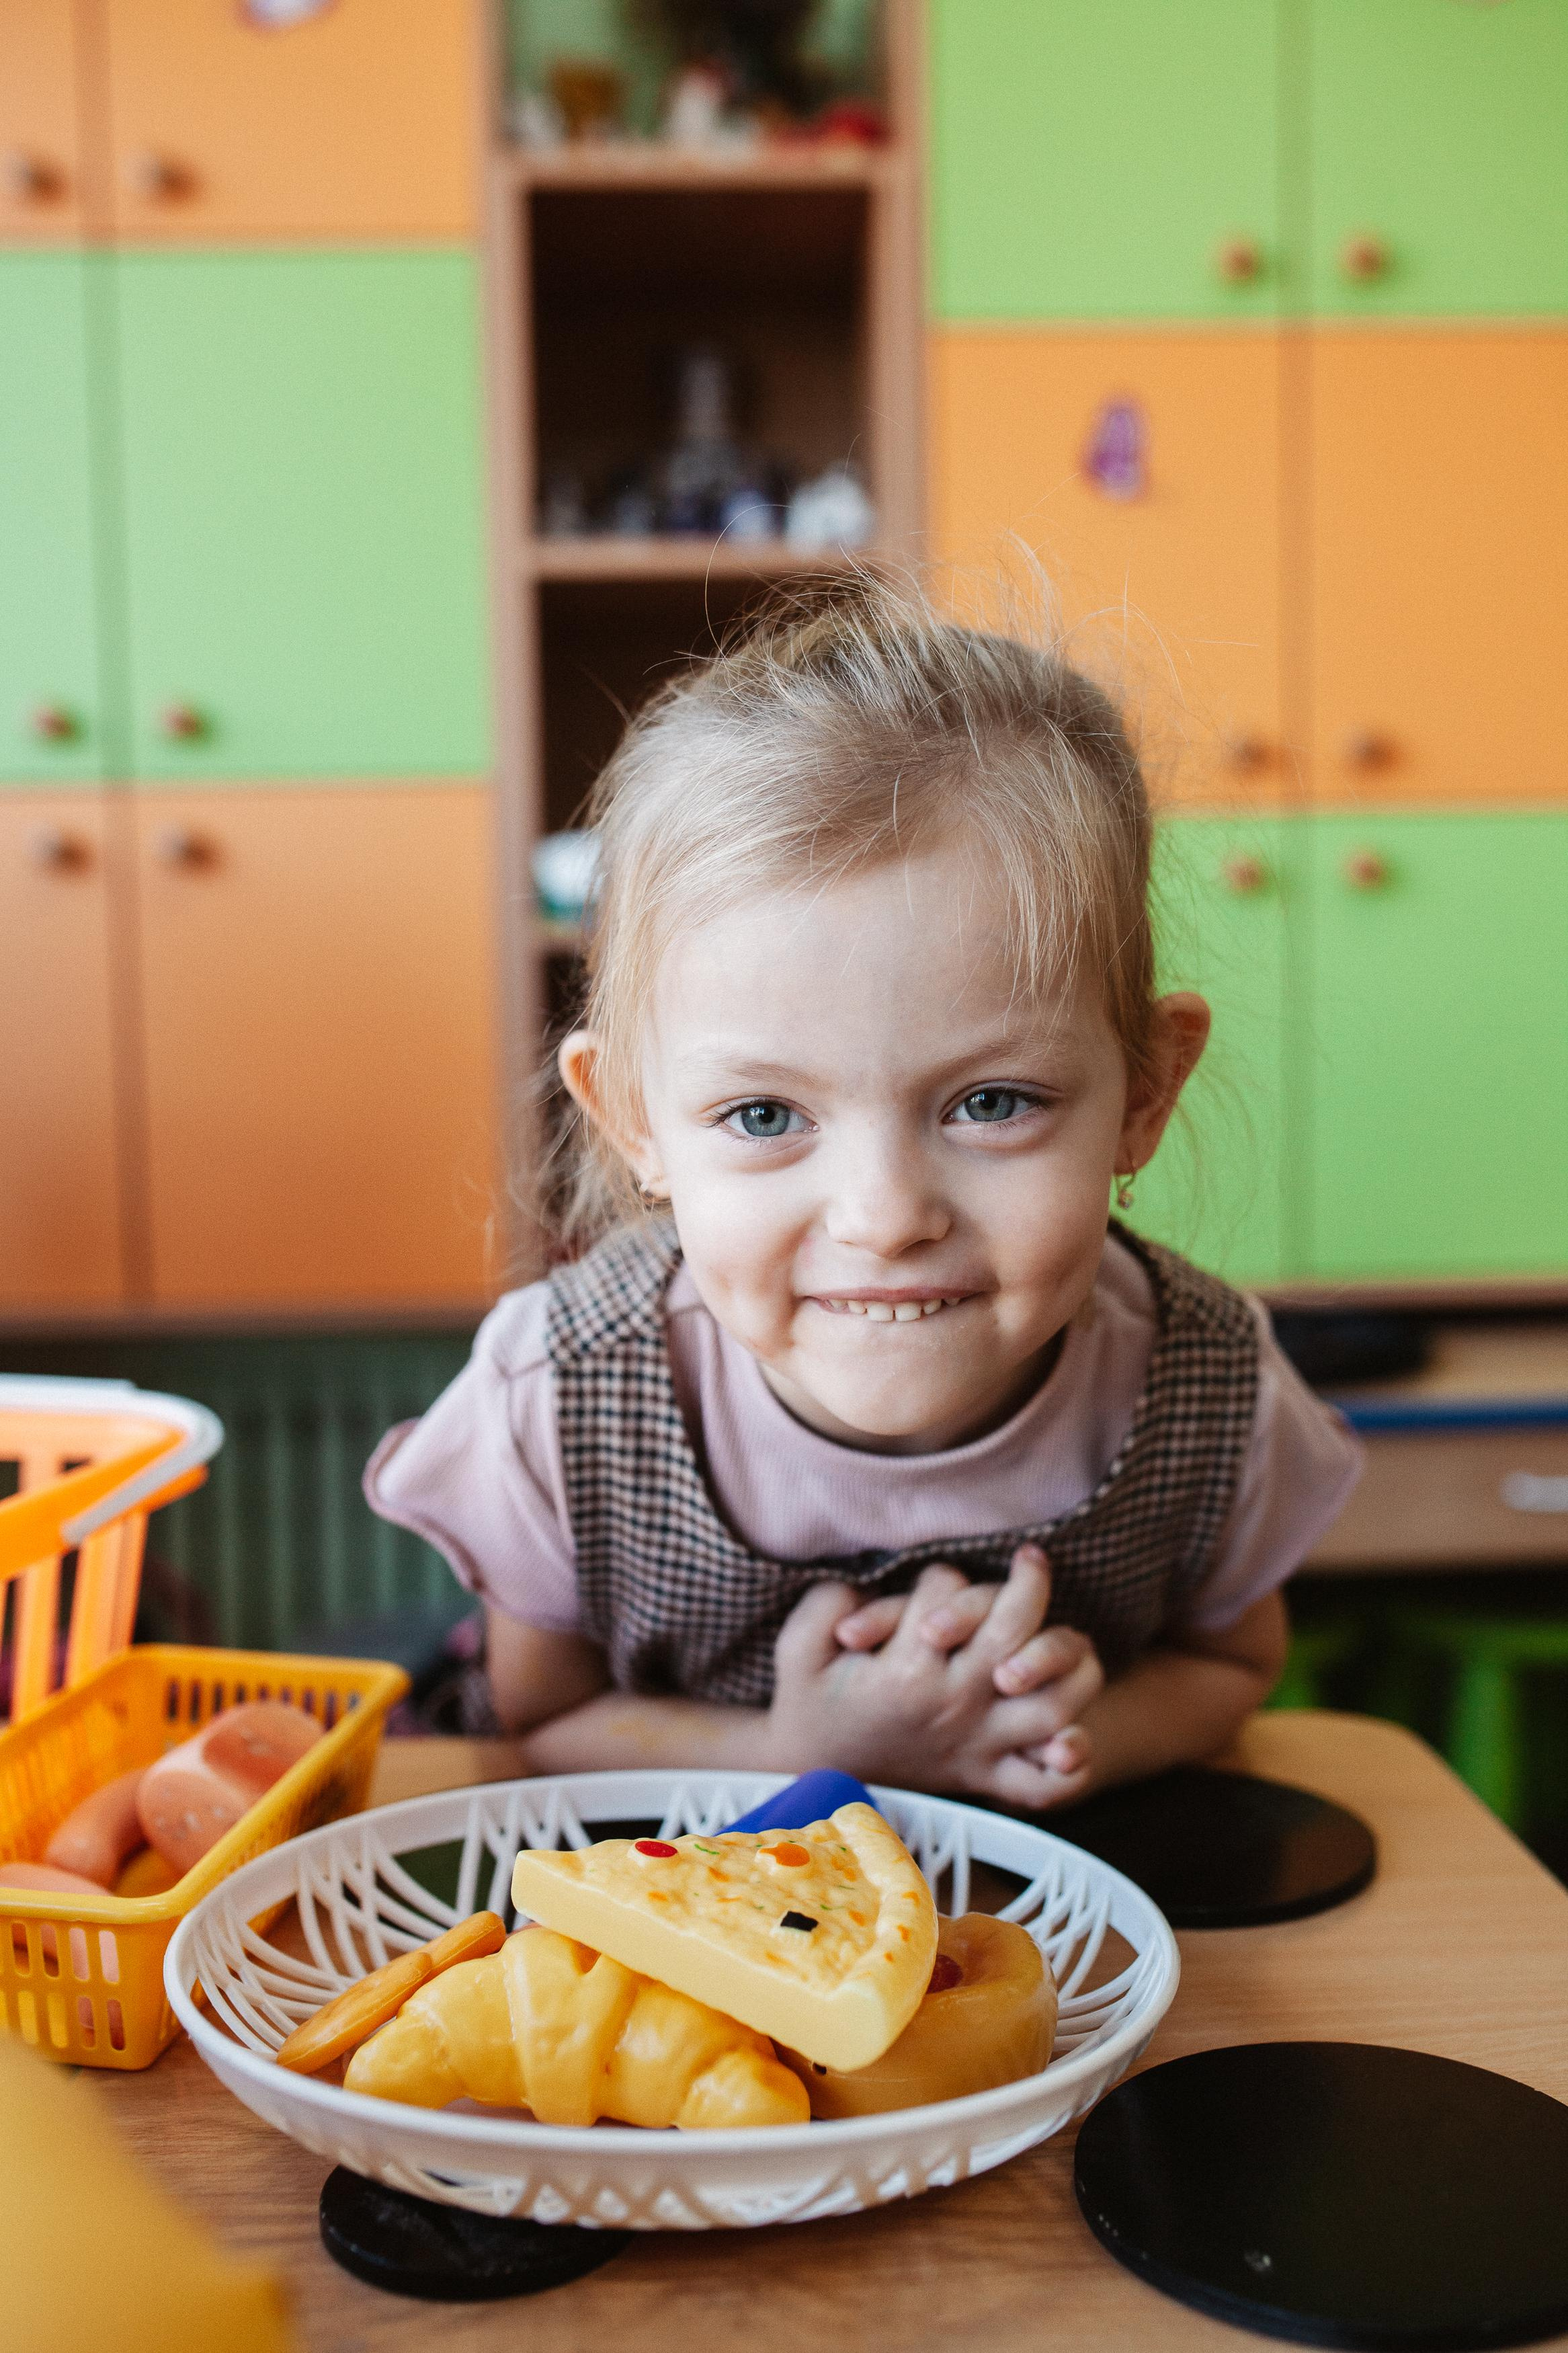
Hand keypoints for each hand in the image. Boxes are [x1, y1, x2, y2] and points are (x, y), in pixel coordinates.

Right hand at [833, 1545, 1104, 1804]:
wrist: (814, 1773)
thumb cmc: (811, 1703)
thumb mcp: (799, 1645)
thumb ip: (827, 1603)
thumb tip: (869, 1587)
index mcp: (906, 1673)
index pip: (948, 1593)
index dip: (940, 1579)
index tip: (926, 1594)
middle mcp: (953, 1707)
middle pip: (1016, 1633)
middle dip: (1029, 1586)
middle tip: (1030, 1560)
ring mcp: (978, 1746)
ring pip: (1054, 1702)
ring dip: (1067, 1662)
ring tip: (1055, 1633)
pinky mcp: (987, 1776)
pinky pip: (1047, 1784)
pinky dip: (1070, 1763)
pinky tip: (1068, 1734)